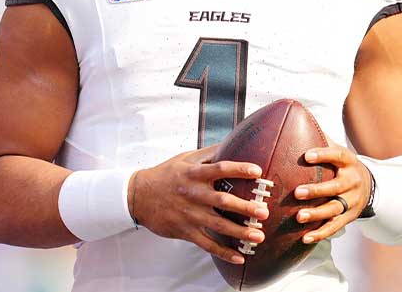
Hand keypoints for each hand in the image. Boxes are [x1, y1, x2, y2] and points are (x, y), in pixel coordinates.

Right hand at [129, 145, 271, 264]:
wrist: (138, 196)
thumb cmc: (164, 175)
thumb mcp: (184, 159)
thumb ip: (208, 154)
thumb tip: (231, 143)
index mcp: (194, 174)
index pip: (220, 169)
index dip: (239, 169)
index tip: (257, 171)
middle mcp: (193, 194)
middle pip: (223, 201)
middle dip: (245, 208)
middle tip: (263, 212)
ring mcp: (189, 214)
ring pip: (218, 225)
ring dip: (240, 232)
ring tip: (258, 236)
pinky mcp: (185, 231)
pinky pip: (207, 244)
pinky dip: (223, 252)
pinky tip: (238, 257)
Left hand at [294, 144, 372, 243]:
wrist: (370, 186)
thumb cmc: (343, 165)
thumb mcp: (338, 150)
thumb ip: (320, 137)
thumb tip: (297, 114)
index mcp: (348, 161)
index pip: (337, 155)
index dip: (323, 154)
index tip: (306, 155)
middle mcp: (352, 181)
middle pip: (335, 187)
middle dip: (317, 190)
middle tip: (297, 192)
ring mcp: (352, 201)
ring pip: (335, 209)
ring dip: (317, 214)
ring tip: (299, 217)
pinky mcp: (350, 216)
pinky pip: (335, 226)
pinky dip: (321, 233)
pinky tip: (305, 237)